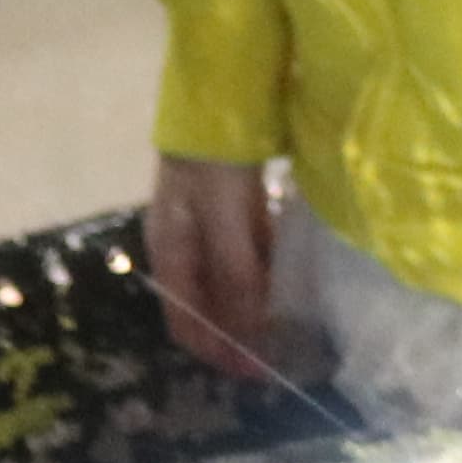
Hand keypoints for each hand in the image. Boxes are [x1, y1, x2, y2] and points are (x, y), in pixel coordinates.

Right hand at [145, 154, 288, 377]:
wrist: (221, 90)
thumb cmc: (213, 159)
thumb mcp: (223, 218)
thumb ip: (236, 272)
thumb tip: (251, 330)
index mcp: (169, 252)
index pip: (185, 323)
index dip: (216, 351)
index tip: (254, 373)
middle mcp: (184, 244)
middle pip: (209, 305)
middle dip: (239, 333)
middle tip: (281, 352)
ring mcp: (208, 223)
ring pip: (230, 279)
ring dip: (256, 304)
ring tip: (291, 323)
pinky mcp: (232, 204)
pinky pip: (248, 250)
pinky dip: (265, 270)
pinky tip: (291, 277)